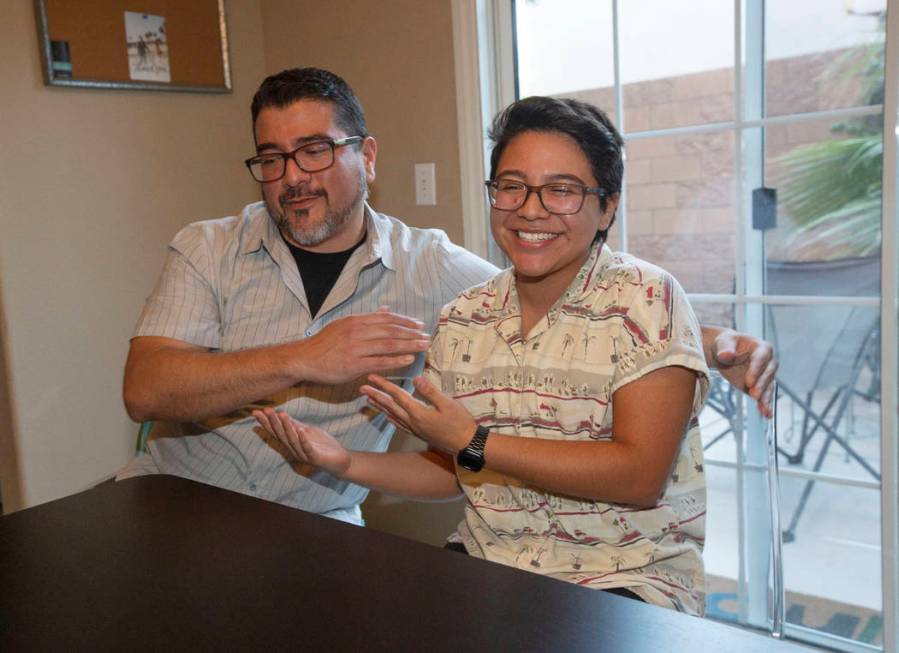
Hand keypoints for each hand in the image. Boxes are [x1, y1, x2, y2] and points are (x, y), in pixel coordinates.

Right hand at [252, 408, 350, 475]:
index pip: (276, 432)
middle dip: (273, 423)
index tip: (256, 412)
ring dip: (287, 427)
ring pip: (292, 440)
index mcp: (292, 443)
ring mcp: (304, 455)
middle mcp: (294, 450)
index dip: (266, 423)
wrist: (340, 460)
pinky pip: (307, 448)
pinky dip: (303, 439)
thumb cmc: (323, 445)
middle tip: (266, 411)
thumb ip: (295, 425)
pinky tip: (300, 430)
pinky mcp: (315, 458)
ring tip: (282, 414)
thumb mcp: (308, 432)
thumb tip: (280, 414)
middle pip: (281, 436)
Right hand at [297, 308, 430, 383]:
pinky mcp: (354, 364)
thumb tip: (385, 309)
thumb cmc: (324, 343)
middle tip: (427, 336)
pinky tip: (409, 359)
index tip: (419, 324)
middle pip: (391, 330)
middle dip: (412, 333)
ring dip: (409, 345)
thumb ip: (366, 319)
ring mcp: (356, 348)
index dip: (405, 321)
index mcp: (356, 321)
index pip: (386, 319)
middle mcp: (357, 332)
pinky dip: (396, 360)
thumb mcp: (344, 324)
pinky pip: (379, 361)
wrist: (304, 358)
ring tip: (423, 346)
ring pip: (388, 345)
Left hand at [360, 375, 475, 453]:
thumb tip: (415, 378)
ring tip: (368, 400)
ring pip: (393, 415)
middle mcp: (413, 421)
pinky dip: (391, 419)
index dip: (384, 384)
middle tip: (362, 387)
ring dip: (380, 406)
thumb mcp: (448, 404)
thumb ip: (430, 392)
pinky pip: (400, 425)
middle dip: (376, 395)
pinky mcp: (420, 434)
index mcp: (418, 412)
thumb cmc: (460, 423)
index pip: (397, 395)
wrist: (466, 445)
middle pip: (390, 405)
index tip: (371, 377)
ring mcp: (416, 429)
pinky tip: (387, 416)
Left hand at [710, 329, 777, 417]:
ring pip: (768, 386)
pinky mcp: (760, 386)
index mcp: (761, 347)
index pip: (761, 358)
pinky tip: (766, 414)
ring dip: (766, 397)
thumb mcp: (723, 343)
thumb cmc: (725, 344)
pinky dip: (765, 405)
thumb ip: (725, 349)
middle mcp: (768, 361)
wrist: (724, 353)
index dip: (756, 369)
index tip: (748, 381)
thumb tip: (727, 355)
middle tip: (753, 394)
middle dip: (761, 385)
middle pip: (768, 374)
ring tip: (763, 408)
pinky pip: (764, 396)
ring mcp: (765, 375)